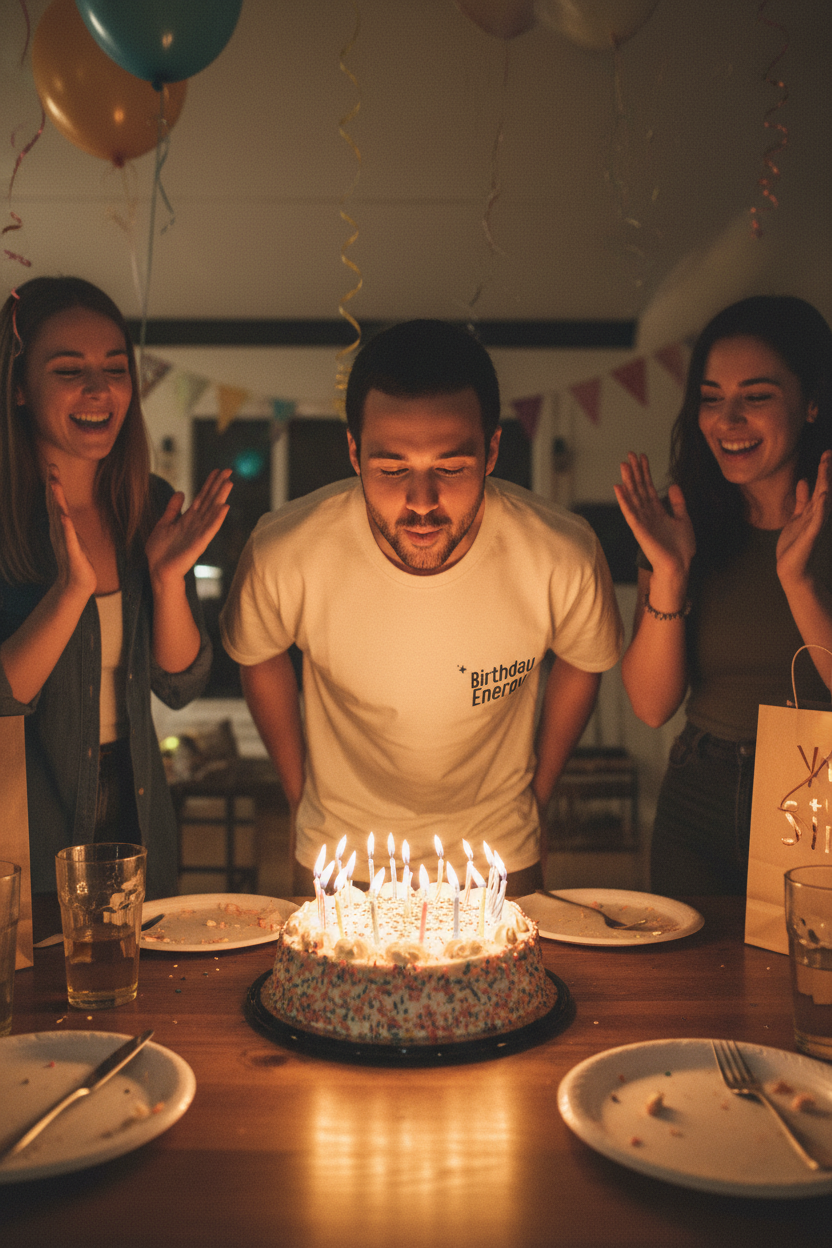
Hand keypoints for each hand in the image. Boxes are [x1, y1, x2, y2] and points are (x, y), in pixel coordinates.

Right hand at [45, 467, 96, 596]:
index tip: (52, 467)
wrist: (76, 585)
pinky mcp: (72, 553)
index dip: (53, 485)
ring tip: (55, 485)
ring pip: (59, 517)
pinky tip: (64, 515)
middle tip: (51, 468)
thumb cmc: (76, 560)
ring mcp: (64, 541)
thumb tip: (63, 510)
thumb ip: (67, 523)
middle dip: (53, 486)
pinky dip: (66, 526)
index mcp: (61, 527)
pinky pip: (68, 538)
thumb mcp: (72, 537)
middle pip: (54, 505)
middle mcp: (59, 532)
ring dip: (57, 501)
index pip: (56, 502)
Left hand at [145, 468, 231, 586]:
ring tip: (229, 483)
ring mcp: (199, 533)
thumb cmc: (160, 551)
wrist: (158, 570)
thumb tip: (181, 492)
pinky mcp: (198, 544)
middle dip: (218, 485)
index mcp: (188, 519)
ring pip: (212, 511)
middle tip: (228, 470)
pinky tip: (224, 507)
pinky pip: (210, 529)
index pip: (202, 497)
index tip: (218, 471)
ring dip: (221, 497)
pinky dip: (217, 518)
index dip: (209, 483)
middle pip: (210, 500)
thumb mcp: (164, 523)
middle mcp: (196, 524)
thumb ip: (173, 509)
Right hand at [614, 453, 695, 582]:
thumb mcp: (684, 519)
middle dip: (634, 471)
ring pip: (633, 496)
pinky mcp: (639, 529)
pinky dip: (624, 500)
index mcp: (657, 511)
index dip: (645, 472)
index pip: (648, 487)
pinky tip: (619, 487)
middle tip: (630, 454)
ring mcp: (642, 521)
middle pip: (638, 488)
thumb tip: (673, 485)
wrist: (679, 566)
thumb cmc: (681, 548)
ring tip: (623, 465)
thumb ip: (678, 502)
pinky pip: (629, 512)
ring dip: (628, 480)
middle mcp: (647, 514)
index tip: (642, 457)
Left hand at [777, 450, 831, 586]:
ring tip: (826, 472)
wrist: (791, 568)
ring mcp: (814, 525)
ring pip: (821, 502)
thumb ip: (802, 499)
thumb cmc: (794, 544)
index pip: (820, 486)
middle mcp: (816, 515)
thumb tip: (805, 479)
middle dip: (825, 473)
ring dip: (824, 487)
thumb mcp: (797, 516)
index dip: (823, 470)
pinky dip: (821, 508)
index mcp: (812, 510)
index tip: (827, 453)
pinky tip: (823, 497)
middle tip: (828, 454)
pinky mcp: (810, 536)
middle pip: (822, 490)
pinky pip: (817, 520)